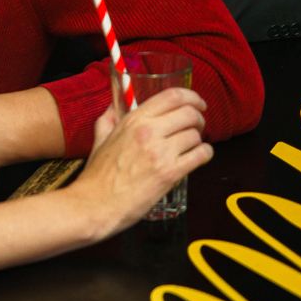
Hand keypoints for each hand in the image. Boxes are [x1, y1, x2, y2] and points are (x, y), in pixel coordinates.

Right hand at [68, 89, 211, 233]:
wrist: (96, 204)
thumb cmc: (97, 175)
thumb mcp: (100, 139)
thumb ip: (108, 119)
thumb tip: (114, 105)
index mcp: (133, 120)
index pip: (171, 96)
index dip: (191, 96)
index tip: (197, 103)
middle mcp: (148, 131)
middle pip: (189, 113)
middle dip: (198, 119)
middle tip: (197, 127)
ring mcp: (160, 152)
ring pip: (196, 135)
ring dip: (199, 140)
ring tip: (192, 147)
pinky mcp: (170, 173)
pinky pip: (201, 155)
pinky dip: (205, 154)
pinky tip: (198, 157)